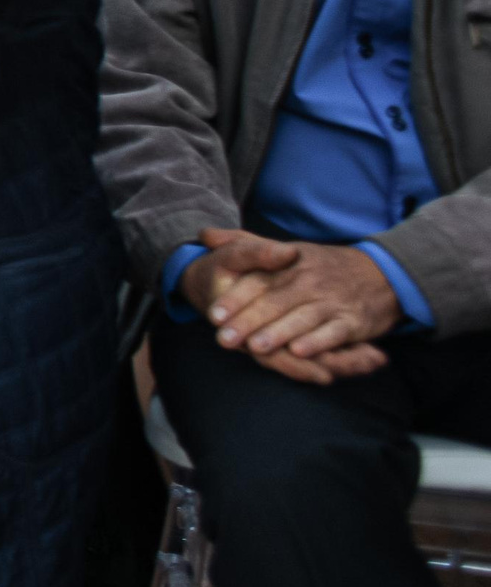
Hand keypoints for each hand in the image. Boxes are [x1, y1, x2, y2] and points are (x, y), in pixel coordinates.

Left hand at [195, 229, 399, 382]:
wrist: (384, 273)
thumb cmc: (324, 266)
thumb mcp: (287, 249)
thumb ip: (246, 244)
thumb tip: (203, 235)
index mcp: (289, 265)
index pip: (258, 281)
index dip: (236, 298)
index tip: (213, 314)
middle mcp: (309, 282)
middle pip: (274, 302)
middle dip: (248, 321)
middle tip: (224, 339)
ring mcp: (332, 301)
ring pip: (301, 318)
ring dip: (278, 333)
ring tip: (255, 347)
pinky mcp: (353, 321)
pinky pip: (334, 333)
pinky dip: (318, 342)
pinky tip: (299, 351)